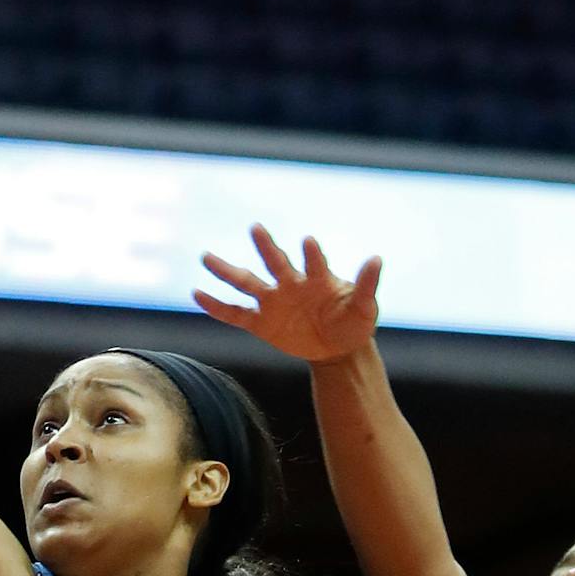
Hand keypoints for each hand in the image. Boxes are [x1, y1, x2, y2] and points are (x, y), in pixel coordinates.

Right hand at [194, 226, 381, 363]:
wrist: (339, 347)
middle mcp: (291, 285)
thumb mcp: (364, 307)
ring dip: (227, 271)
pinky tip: (198, 293)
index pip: (313, 263)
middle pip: (274, 263)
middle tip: (256, 228)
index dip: (311, 254)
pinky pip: (234, 314)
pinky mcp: (262, 323)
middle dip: (266, 247)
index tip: (307, 241)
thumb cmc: (353, 322)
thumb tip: (376, 258)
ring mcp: (273, 302)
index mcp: (317, 279)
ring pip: (246, 283)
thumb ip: (367, 284)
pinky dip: (216, 306)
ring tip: (206, 256)